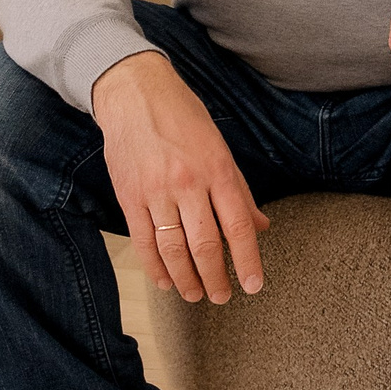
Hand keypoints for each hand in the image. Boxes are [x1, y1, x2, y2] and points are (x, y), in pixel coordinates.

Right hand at [91, 52, 268, 305]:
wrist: (135, 93)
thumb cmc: (183, 117)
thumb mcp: (220, 147)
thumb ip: (239, 191)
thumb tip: (260, 226)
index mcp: (217, 169)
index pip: (238, 225)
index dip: (247, 260)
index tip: (253, 285)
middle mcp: (188, 183)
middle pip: (205, 245)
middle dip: (216, 278)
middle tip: (222, 296)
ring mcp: (156, 191)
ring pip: (173, 249)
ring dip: (186, 279)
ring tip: (196, 294)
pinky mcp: (130, 196)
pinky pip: (143, 241)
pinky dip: (155, 267)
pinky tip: (165, 280)